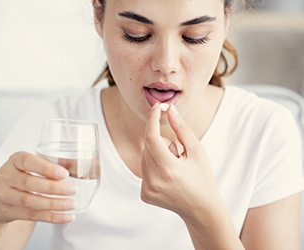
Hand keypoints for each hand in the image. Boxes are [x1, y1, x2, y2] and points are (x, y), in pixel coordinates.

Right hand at [0, 152, 76, 223]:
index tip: (64, 174)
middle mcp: (6, 176)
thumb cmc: (19, 176)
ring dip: (54, 204)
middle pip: (30, 183)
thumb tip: (74, 166)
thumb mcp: (28, 165)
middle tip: (73, 190)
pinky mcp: (9, 212)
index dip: (47, 168)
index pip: (28, 162)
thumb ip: (48, 165)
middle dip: (54, 188)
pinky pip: (32, 216)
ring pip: (30, 202)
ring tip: (71, 204)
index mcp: (14, 160)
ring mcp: (4, 196)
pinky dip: (52, 217)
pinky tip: (67, 216)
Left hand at [140, 104, 220, 219]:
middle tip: (178, 152)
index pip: (151, 137)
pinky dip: (154, 166)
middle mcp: (153, 180)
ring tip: (175, 167)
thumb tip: (169, 110)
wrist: (201, 209)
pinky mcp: (144, 194)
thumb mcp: (197, 151)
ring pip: (144, 157)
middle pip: (147, 146)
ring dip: (157, 154)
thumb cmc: (203, 178)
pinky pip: (144, 169)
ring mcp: (147, 189)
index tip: (157, 107)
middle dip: (160, 140)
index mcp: (168, 169)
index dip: (152, 119)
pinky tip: (169, 177)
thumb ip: (182, 129)